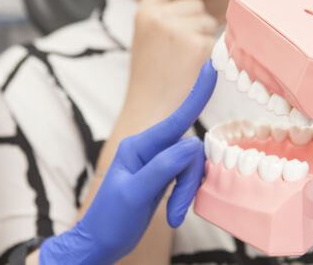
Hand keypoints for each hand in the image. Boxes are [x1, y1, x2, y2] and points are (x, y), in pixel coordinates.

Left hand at [39, 62, 216, 264]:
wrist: (100, 244)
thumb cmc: (110, 220)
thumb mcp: (135, 193)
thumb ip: (162, 167)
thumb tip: (191, 147)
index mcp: (138, 146)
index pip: (175, 118)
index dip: (197, 94)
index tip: (211, 68)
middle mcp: (150, 149)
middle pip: (189, 152)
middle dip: (189, 181)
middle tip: (177, 211)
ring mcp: (158, 163)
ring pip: (191, 167)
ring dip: (187, 193)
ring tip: (174, 216)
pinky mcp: (164, 178)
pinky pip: (188, 178)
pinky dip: (186, 197)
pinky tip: (175, 214)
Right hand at [125, 0, 219, 123]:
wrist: (148, 112)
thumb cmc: (152, 82)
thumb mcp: (150, 43)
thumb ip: (168, 21)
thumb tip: (203, 12)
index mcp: (144, 14)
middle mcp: (157, 16)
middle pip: (196, 6)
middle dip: (195, 28)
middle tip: (177, 57)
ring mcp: (174, 28)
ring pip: (208, 23)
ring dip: (203, 42)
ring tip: (182, 64)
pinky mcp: (193, 44)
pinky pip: (215, 40)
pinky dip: (209, 55)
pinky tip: (191, 69)